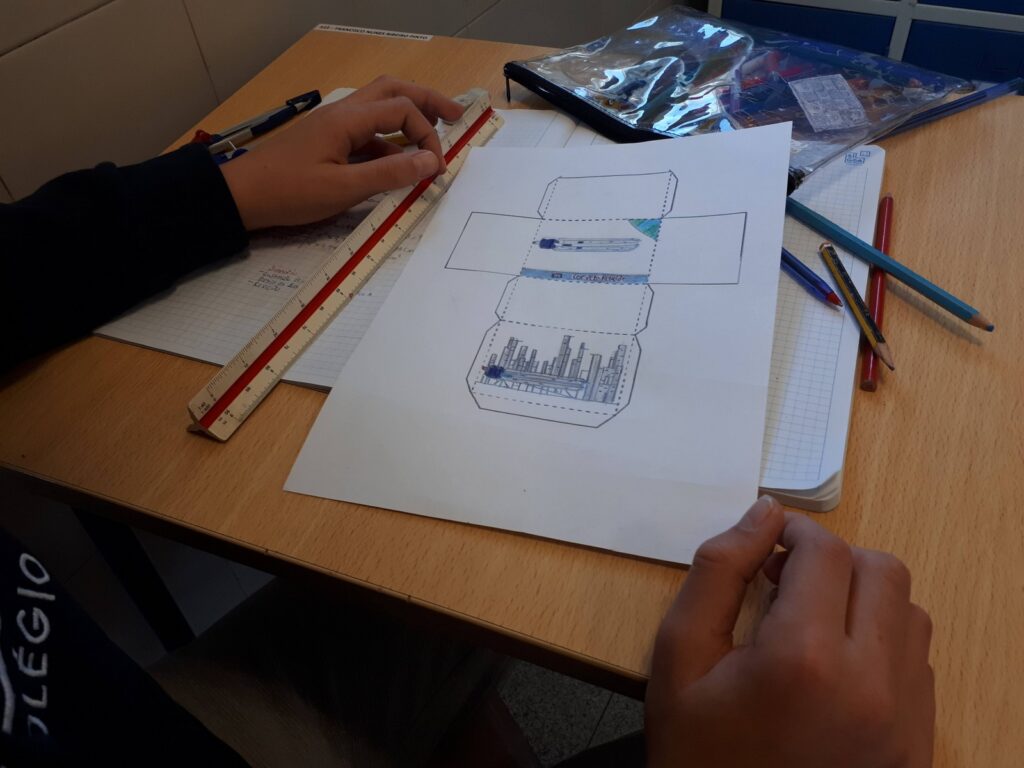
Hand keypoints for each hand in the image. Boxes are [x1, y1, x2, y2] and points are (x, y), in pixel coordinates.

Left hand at [221, 76, 464, 229]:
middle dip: (427, 100)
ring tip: (433, 133)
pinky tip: (397, 162)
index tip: (435, 168)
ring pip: (379, 107)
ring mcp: (334, 125)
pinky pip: (366, 131)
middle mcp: (343, 113)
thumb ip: (389, 175)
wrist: (241, 196)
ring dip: (408, 115)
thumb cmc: (289, 192)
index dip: (428, 135)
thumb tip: (431, 162)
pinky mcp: (327, 141)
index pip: (403, 110)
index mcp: (348, 119)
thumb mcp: (343, 189)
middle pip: (393, 91)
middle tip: (456, 116)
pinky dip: (389, 140)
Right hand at [646, 497, 933, 767]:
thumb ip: (716, 574)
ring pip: (909, 612)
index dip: (793, 533)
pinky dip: (883, 642)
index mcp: (803, 658)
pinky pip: (918, 663)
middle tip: (785, 581)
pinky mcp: (919, 744)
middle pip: (881, 571)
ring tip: (814, 620)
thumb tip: (762, 515)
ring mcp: (905, 719)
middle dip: (832, 560)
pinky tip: (838, 665)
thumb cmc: (698, 753)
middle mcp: (871, 684)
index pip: (825, 552)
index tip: (766, 546)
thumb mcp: (678, 660)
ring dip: (863, 597)